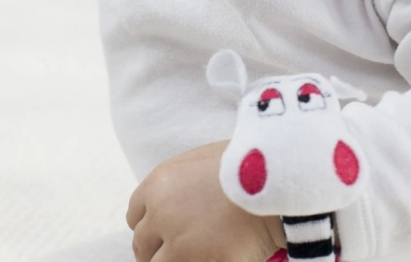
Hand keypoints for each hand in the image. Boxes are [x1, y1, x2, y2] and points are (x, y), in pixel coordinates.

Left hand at [126, 140, 286, 261]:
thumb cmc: (248, 163)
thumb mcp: (206, 158)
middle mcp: (160, 212)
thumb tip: (182, 196)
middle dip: (157, 250)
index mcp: (159, 182)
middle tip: (178, 253)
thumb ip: (184, 180)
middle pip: (142, 244)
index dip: (151, 225)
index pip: (135, 215)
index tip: (163, 233)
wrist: (275, 178)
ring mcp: (176, 241)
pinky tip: (209, 259)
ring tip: (193, 257)